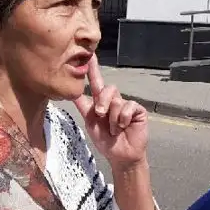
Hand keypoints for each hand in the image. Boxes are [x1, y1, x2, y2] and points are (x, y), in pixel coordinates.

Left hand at [73, 54, 148, 169]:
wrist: (120, 155)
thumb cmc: (105, 140)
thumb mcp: (90, 122)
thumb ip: (83, 106)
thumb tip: (71, 92)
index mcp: (101, 102)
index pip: (96, 82)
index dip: (93, 68)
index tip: (90, 54)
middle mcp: (114, 100)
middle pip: (107, 89)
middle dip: (102, 103)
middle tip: (101, 116)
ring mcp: (126, 104)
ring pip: (117, 101)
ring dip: (112, 119)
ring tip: (114, 129)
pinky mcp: (137, 110)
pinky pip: (128, 107)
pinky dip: (123, 119)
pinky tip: (124, 127)